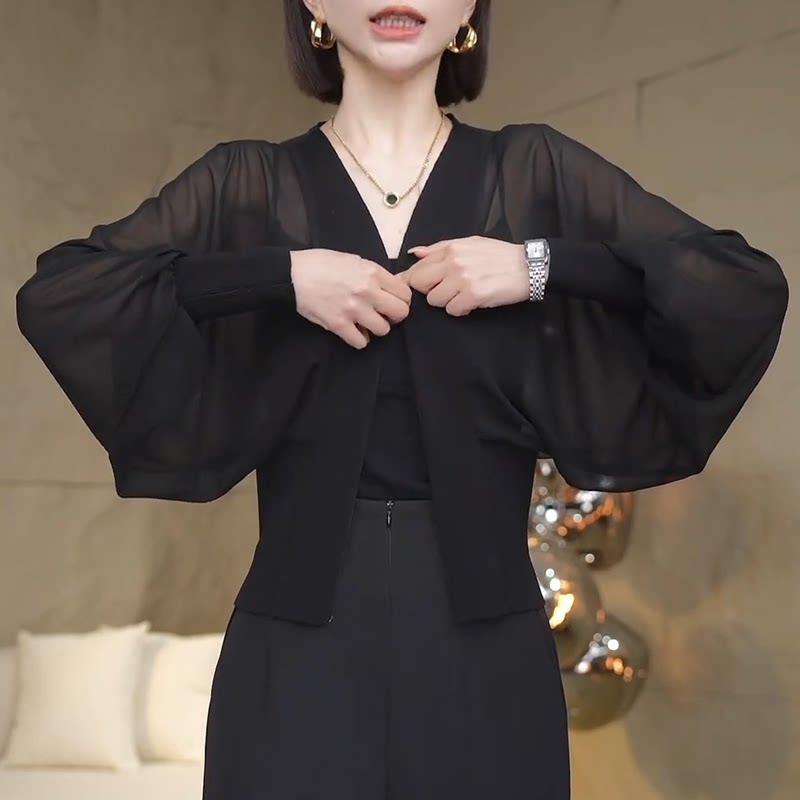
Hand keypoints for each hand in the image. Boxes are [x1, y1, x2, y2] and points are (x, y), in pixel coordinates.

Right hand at [290, 249, 411, 348]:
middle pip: (400, 313)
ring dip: (376, 329)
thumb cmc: (321, 263)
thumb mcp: (353, 260)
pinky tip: (353, 332)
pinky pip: (360, 342)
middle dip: (394, 316)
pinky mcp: (338, 324)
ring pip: (383, 330)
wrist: (292, 274)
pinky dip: (359, 339)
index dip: (401, 300)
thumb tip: (388, 290)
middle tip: (382, 315)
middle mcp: (367, 291)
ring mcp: (353, 309)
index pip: (405, 293)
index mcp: (372, 272)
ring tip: (365, 323)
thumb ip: (373, 274)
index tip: (392, 302)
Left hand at [397, 236, 528, 315]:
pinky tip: (472, 302)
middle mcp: (453, 262)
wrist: (528, 266)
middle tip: (445, 291)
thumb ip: (439, 249)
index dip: (412, 280)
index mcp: (450, 249)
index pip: (417, 268)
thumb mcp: (469, 243)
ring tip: (463, 295)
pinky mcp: (473, 295)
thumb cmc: (499, 256)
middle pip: (419, 284)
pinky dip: (461, 310)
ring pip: (435, 300)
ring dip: (447, 302)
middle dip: (429, 291)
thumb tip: (415, 253)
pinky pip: (452, 310)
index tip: (413, 289)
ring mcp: (462, 279)